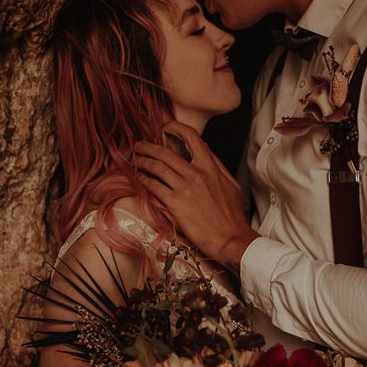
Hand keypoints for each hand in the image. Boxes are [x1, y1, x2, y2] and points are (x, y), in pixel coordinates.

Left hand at [134, 121, 258, 268]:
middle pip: (166, 152)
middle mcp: (197, 174)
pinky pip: (154, 186)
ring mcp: (185, 188)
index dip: (175, 128)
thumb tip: (205, 148)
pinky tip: (140, 179)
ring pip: (157, 167)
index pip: (192, 137)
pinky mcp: (175, 204)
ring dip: (142, 161)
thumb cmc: (231, 215)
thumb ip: (217, 165)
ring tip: (135, 160)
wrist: (229, 238)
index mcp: (211, 167)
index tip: (165, 128)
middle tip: (139, 146)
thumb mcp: (230, 184)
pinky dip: (144, 180)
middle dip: (148, 146)